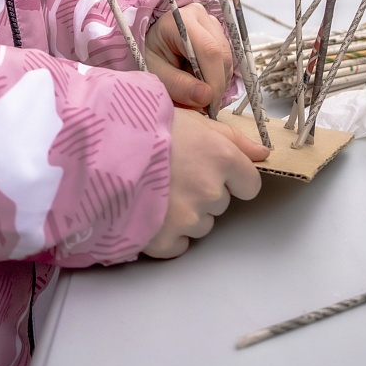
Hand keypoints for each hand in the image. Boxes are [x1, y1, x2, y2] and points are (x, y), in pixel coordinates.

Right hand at [144, 109, 266, 257]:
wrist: (102, 147)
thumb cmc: (146, 126)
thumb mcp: (193, 120)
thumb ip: (234, 138)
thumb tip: (264, 153)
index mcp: (222, 159)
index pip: (250, 184)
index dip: (232, 177)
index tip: (210, 169)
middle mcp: (211, 191)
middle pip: (221, 203)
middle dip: (203, 191)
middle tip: (174, 172)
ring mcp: (189, 218)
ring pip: (201, 224)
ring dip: (186, 213)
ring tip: (158, 188)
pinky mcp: (165, 239)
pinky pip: (179, 245)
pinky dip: (167, 234)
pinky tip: (151, 210)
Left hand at [145, 2, 233, 108]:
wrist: (149, 40)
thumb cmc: (148, 54)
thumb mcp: (154, 72)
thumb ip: (177, 84)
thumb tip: (206, 96)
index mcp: (181, 21)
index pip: (209, 51)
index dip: (214, 81)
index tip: (208, 106)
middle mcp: (200, 16)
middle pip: (222, 55)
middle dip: (216, 85)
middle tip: (202, 105)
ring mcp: (211, 22)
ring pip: (228, 59)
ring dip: (217, 81)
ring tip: (195, 89)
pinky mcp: (218, 32)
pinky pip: (227, 60)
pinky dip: (218, 76)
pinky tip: (200, 80)